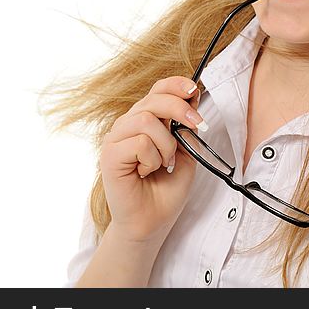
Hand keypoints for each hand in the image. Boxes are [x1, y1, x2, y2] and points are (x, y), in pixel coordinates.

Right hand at [98, 76, 205, 244]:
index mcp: (144, 121)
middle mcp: (128, 126)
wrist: (152, 222)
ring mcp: (116, 139)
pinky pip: (139, 142)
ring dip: (166, 144)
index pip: (157, 90)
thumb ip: (186, 128)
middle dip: (181, 110)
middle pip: (154, 99)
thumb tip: (192, 98)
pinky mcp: (109, 155)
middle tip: (198, 125)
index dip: (175, 85)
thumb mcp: (186, 153)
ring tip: (165, 163)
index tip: (194, 90)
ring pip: (147, 120)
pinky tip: (146, 171)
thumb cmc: (166, 189)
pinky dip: (152, 158)